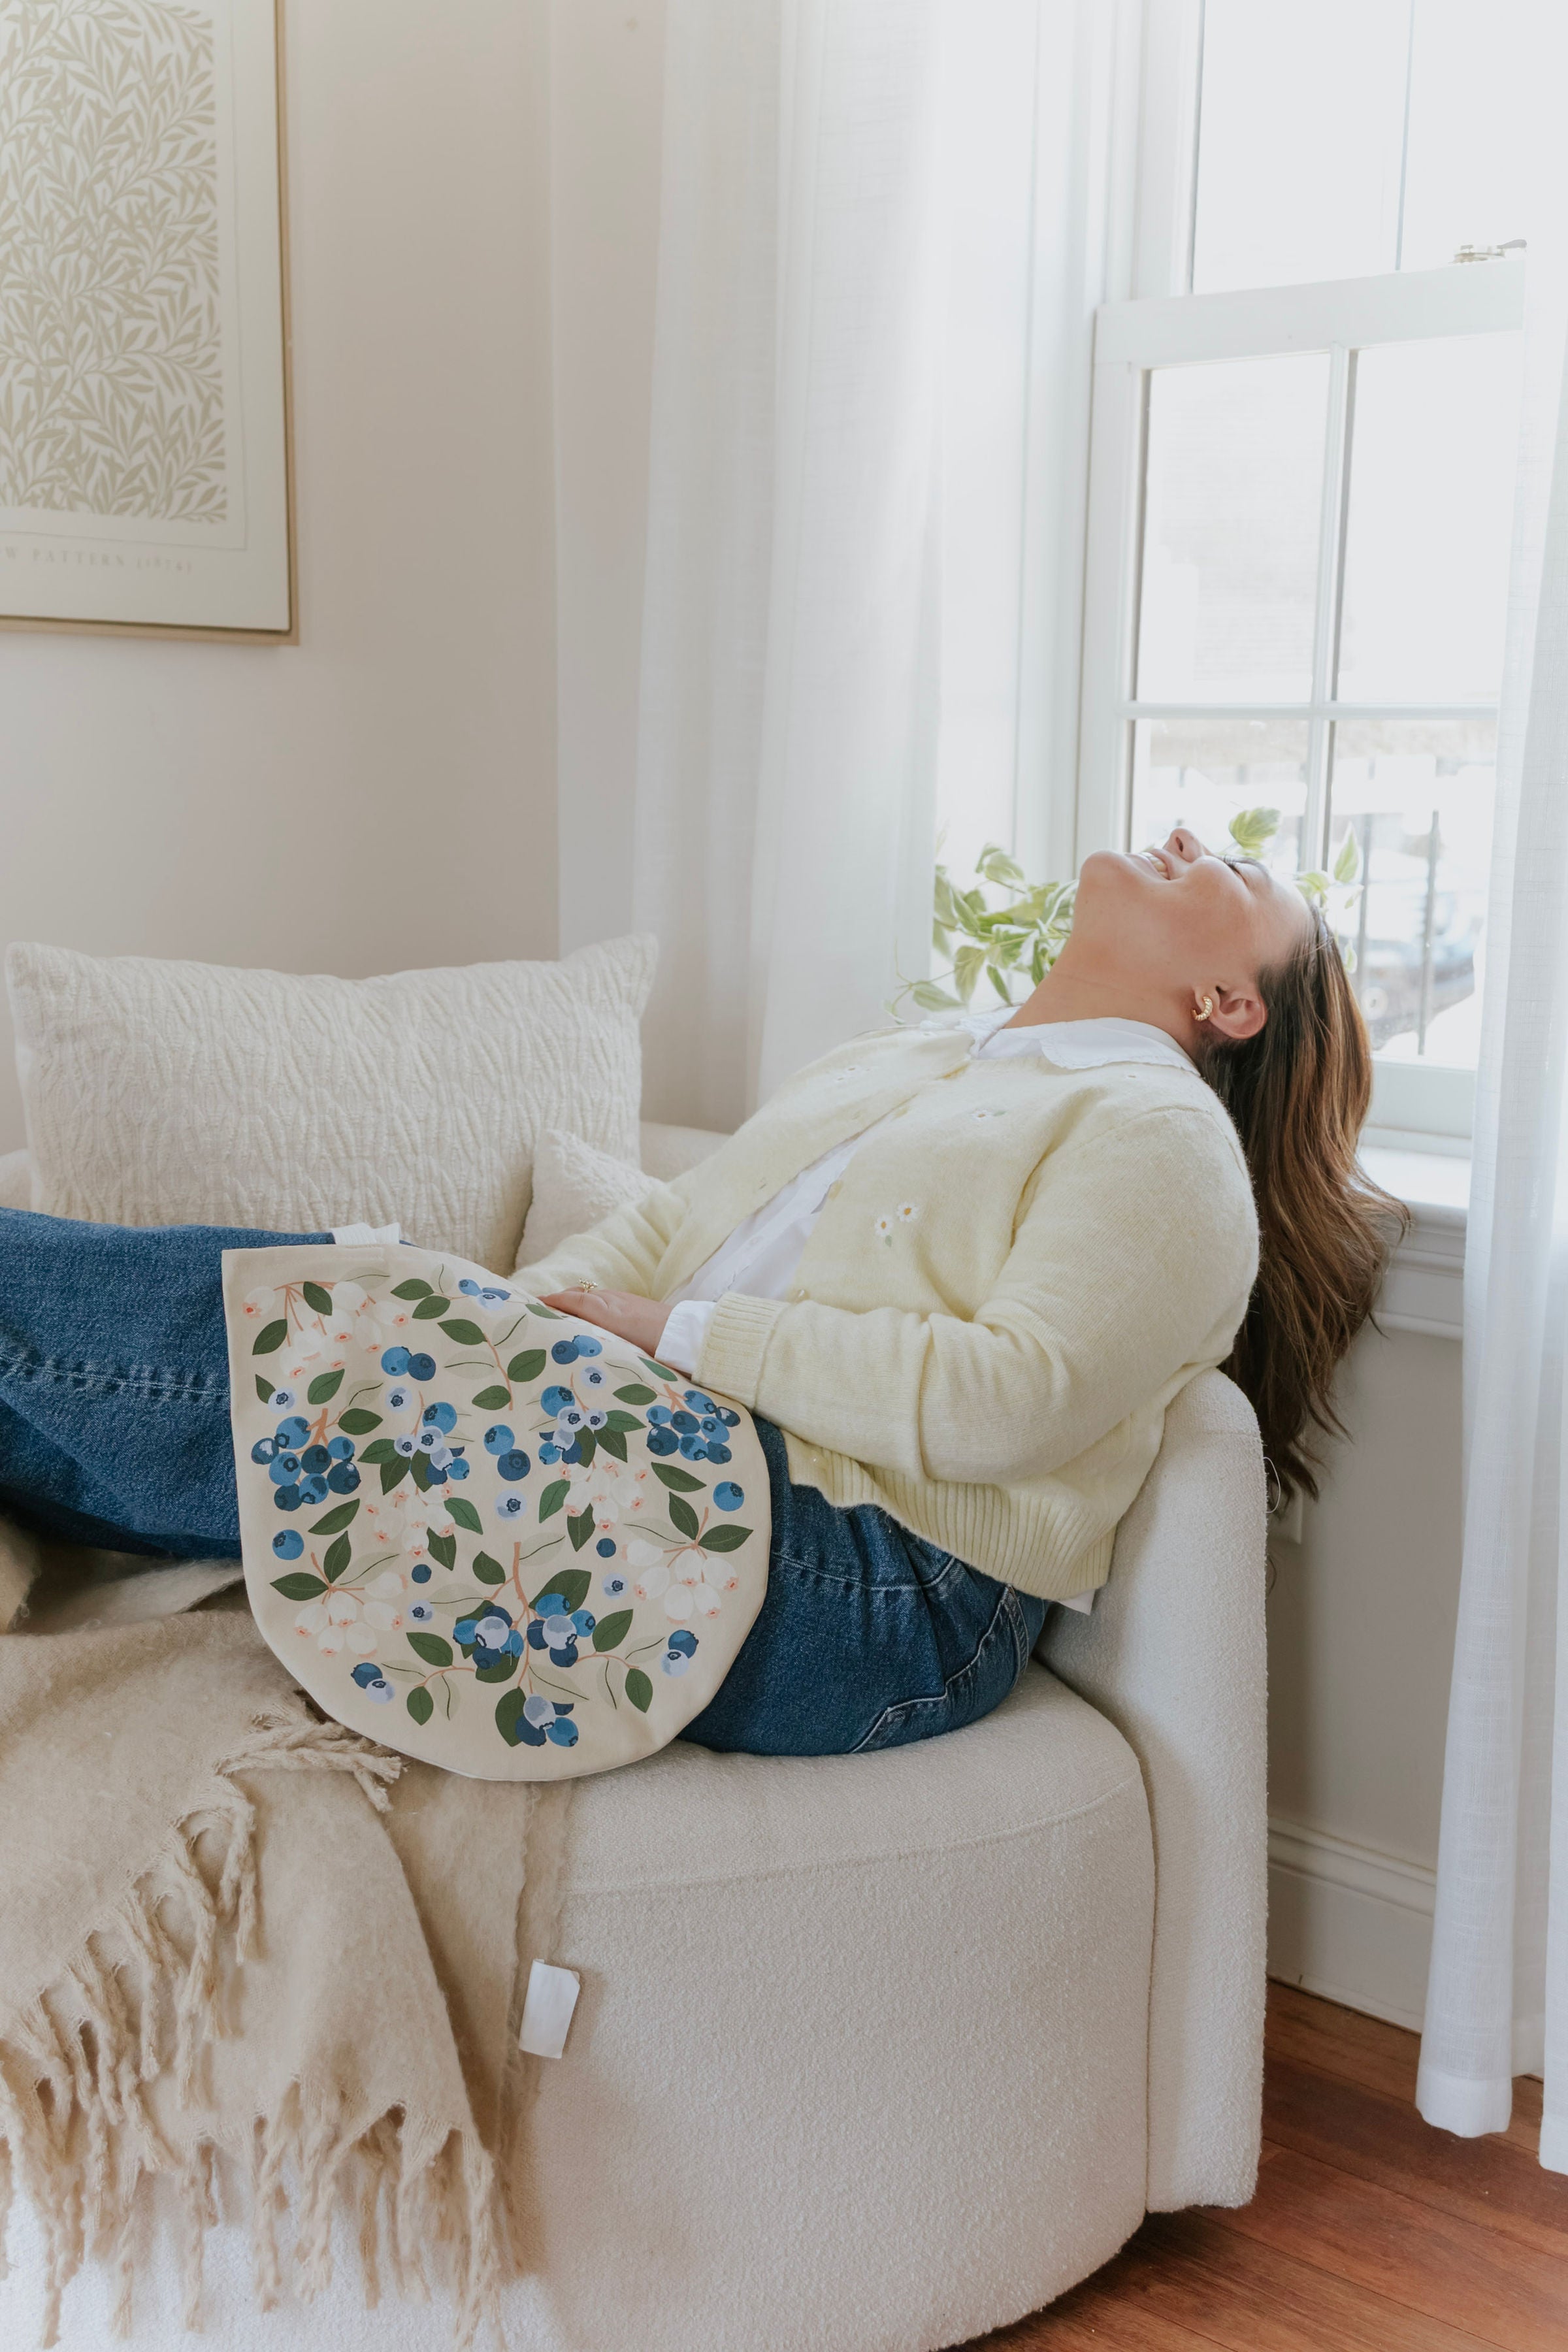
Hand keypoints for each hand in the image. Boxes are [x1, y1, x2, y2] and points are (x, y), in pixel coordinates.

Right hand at [539, 1288, 672, 1356]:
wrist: (689, 1337)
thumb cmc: (654, 1347)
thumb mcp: (621, 1347)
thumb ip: (597, 1340)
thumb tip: (576, 1345)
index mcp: (606, 1310)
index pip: (572, 1300)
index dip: (551, 1301)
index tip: (530, 1303)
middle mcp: (612, 1301)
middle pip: (579, 1295)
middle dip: (559, 1301)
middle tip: (539, 1311)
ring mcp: (624, 1300)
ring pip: (591, 1298)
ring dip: (574, 1303)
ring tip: (560, 1316)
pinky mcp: (634, 1303)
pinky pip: (604, 1300)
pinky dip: (590, 1305)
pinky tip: (590, 1318)